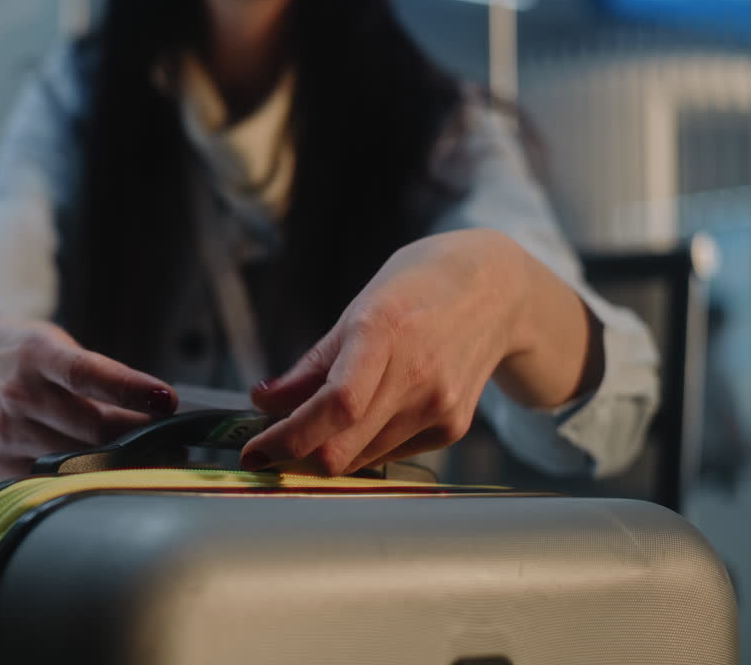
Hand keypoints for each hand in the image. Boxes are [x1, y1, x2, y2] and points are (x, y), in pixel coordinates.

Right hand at [0, 318, 176, 477]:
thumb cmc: (33, 357)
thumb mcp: (61, 347)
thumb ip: (101, 376)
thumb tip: (159, 409)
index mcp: (35, 353)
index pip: (86, 373)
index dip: (129, 388)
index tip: (168, 401)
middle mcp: (17, 393)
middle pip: (91, 427)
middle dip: (140, 436)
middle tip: (177, 442)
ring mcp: (5, 432)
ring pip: (78, 459)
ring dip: (121, 463)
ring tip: (153, 460)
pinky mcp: (0, 462)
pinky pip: (55, 478)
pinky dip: (85, 477)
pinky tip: (107, 472)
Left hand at [243, 228, 593, 475]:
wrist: (495, 291)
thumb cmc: (416, 290)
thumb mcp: (356, 310)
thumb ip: (311, 364)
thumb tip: (264, 401)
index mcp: (384, 335)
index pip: (335, 406)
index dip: (288, 438)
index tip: (255, 450)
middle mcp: (417, 377)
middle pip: (342, 447)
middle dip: (295, 455)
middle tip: (269, 447)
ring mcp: (439, 407)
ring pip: (362, 459)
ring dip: (326, 451)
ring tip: (311, 426)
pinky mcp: (452, 428)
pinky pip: (389, 454)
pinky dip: (363, 446)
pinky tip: (363, 418)